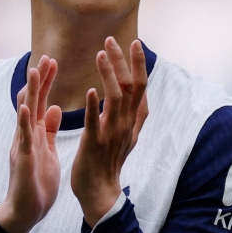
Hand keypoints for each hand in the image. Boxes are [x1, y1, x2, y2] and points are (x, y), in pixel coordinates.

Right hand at [0, 56, 62, 232]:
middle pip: (33, 101)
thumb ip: (49, 129)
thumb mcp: (47, 150)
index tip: (53, 61)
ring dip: (30, 93)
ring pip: (26, 114)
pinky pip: (24, 138)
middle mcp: (26, 135)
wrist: (26, 212)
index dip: (45, 82)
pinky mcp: (24, 159)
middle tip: (47, 57)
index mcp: (35, 133)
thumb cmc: (37, 183)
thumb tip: (56, 108)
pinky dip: (24, 122)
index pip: (41, 102)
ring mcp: (23, 145)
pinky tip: (26, 108)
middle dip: (39, 80)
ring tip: (34, 72)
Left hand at [71, 38, 148, 226]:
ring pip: (115, 98)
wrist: (100, 193)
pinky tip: (90, 90)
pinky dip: (94, 106)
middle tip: (111, 39)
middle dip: (124, 61)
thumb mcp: (128, 136)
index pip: (141, 87)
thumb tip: (140, 97)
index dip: (139, 64)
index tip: (134, 42)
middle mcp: (126, 125)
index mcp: (132, 122)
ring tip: (101, 53)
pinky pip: (96, 122)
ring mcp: (112, 134)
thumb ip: (133, 115)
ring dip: (108, 74)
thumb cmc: (109, 163)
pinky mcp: (94, 144)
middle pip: (131, 87)